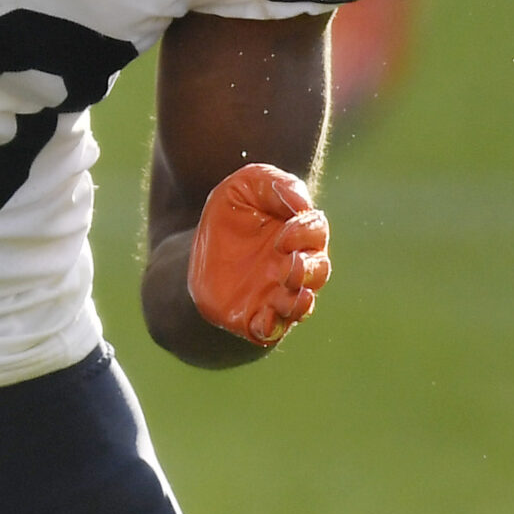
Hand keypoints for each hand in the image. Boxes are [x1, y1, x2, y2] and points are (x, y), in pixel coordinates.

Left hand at [187, 163, 330, 345]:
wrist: (195, 245)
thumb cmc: (230, 211)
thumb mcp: (245, 185)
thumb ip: (276, 184)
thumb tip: (303, 204)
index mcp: (297, 234)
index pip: (316, 233)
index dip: (305, 234)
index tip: (282, 234)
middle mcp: (294, 265)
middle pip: (317, 272)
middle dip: (308, 270)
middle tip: (291, 264)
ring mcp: (277, 292)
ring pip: (301, 304)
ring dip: (299, 302)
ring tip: (291, 293)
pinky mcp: (254, 314)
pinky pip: (271, 329)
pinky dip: (272, 328)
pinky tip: (264, 320)